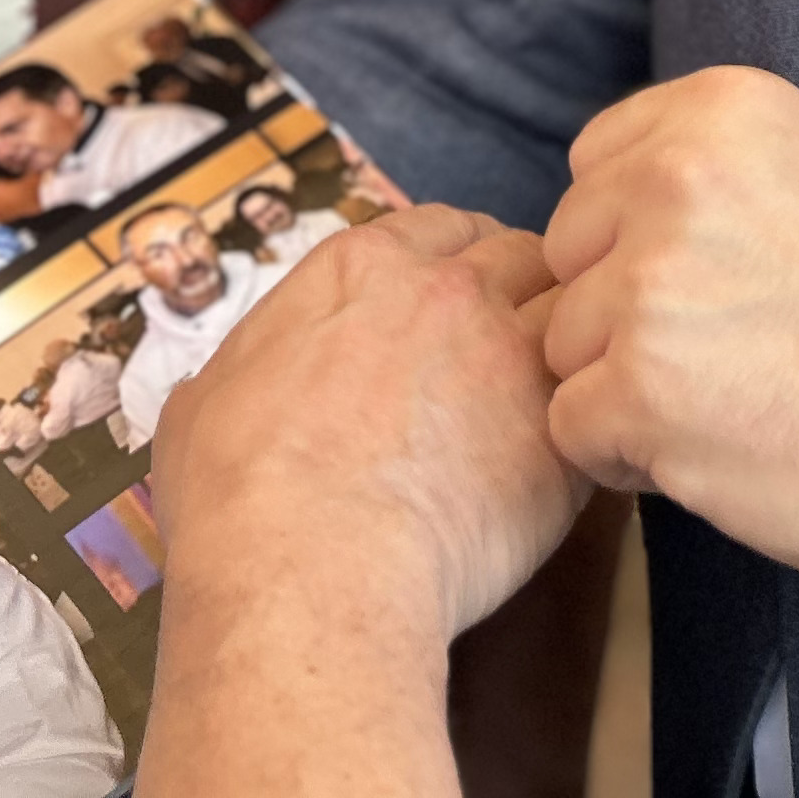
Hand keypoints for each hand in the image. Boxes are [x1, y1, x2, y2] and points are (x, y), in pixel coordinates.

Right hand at [140, 209, 587, 797]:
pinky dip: (584, 433)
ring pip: (575, 320)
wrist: (310, 573)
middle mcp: (450, 292)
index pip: (444, 226)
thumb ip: (246, 370)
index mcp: (363, 268)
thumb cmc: (238, 494)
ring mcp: (514, 359)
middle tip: (512, 345)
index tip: (459, 298)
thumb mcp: (202, 403)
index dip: (456, 261)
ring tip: (550, 399)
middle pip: (523, 255)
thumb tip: (236, 387)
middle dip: (524, 289)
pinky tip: (562, 470)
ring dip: (566, 350)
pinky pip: (595, 413)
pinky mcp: (559, 441)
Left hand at [538, 66, 798, 597]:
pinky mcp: (639, 386)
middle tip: (720, 348)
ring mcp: (652, 283)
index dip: (631, 234)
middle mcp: (676, 177)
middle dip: (616, 309)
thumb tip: (592, 212)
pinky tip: (706, 447)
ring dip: (621, 384)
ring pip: (563, 342)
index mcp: (721, 110)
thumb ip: (698, 171)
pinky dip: (622, 453)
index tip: (710, 273)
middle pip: (568, 252)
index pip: (594, 163)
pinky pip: (571, 423)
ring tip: (723, 399)